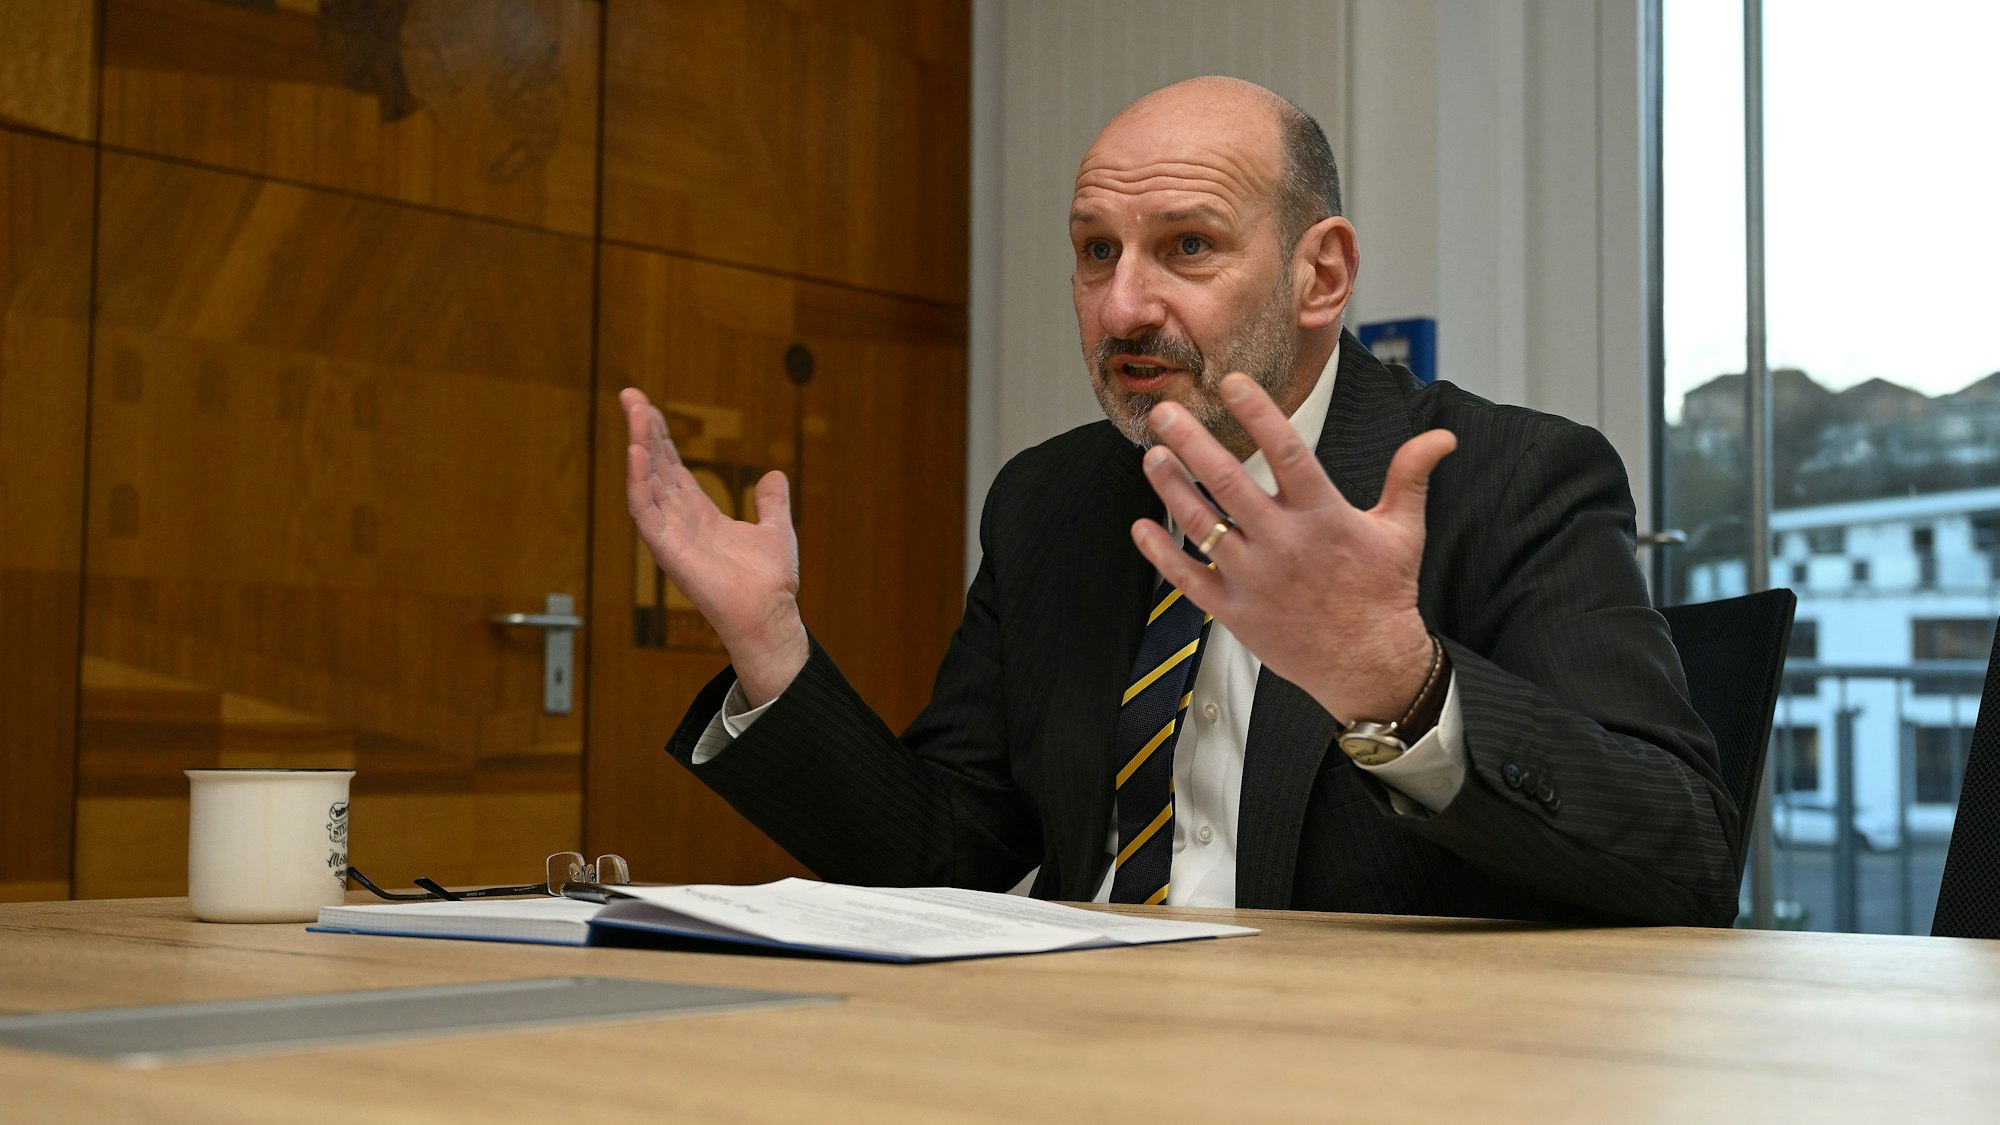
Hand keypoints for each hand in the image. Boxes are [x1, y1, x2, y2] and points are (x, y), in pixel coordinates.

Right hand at [622, 388, 807, 704]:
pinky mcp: (665, 547)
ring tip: (636, 410)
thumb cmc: (768, 581)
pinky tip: (636, 451)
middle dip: (642, 430)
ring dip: (639, 444)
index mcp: (699, 513)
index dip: (661, 436)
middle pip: (654, 465)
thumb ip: (770, 502)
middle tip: (630, 394)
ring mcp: (668, 532)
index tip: (649, 406)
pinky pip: (644, 509)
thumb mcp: (776, 528)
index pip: (672, 466)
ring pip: (646, 480)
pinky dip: (638, 480)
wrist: (768, 612)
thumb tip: (774, 475)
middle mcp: (678, 519)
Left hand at [1132, 373, 1455, 723]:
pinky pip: (1187, 579)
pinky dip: (1160, 553)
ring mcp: (1255, 579)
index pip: (1287, 452)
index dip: (1258, 414)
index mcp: (1324, 516)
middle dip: (1192, 442)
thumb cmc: (1384, 594)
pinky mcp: (1234, 612)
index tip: (1231, 382)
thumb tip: (1441, 437)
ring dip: (1171, 487)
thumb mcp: (1403, 531)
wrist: (1369, 666)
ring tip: (1151, 455)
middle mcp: (1284, 543)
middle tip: (1163, 412)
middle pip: (1229, 482)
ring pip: (1201, 524)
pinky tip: (1140, 527)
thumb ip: (1410, 477)